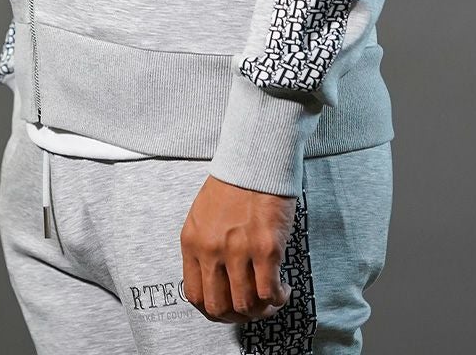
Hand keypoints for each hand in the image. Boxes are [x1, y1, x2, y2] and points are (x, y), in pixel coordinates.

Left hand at [179, 173, 296, 322]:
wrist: (256, 158)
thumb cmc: (233, 183)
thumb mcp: (203, 216)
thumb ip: (205, 248)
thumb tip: (217, 281)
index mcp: (192, 242)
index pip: (195, 295)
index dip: (213, 310)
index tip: (227, 309)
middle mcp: (212, 250)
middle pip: (219, 306)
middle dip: (236, 316)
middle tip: (250, 310)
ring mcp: (238, 251)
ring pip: (246, 304)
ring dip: (261, 309)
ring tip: (271, 299)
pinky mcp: (266, 248)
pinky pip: (269, 292)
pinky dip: (278, 298)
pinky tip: (283, 289)